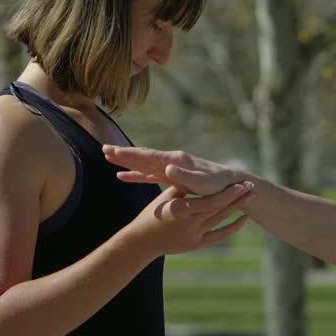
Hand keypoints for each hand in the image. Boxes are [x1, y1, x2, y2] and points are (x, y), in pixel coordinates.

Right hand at [104, 145, 243, 196]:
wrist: (231, 185)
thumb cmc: (218, 186)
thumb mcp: (202, 184)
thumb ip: (185, 177)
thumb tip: (167, 169)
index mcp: (177, 162)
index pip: (149, 156)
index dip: (130, 155)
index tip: (112, 151)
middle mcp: (172, 162)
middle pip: (143, 156)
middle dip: (124, 154)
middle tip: (103, 149)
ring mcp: (171, 169)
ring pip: (144, 164)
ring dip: (127, 161)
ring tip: (108, 157)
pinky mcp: (172, 178)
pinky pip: (150, 175)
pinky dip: (136, 175)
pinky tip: (123, 176)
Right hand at [126, 183, 251, 256]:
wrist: (142, 241)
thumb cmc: (153, 213)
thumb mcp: (166, 197)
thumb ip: (183, 185)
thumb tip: (195, 173)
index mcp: (180, 209)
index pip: (210, 201)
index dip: (227, 194)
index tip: (240, 184)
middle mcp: (189, 224)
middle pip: (219, 210)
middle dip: (237, 197)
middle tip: (252, 186)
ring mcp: (194, 236)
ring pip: (220, 220)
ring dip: (236, 208)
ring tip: (250, 196)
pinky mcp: (196, 244)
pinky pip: (218, 235)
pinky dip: (232, 227)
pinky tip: (244, 218)